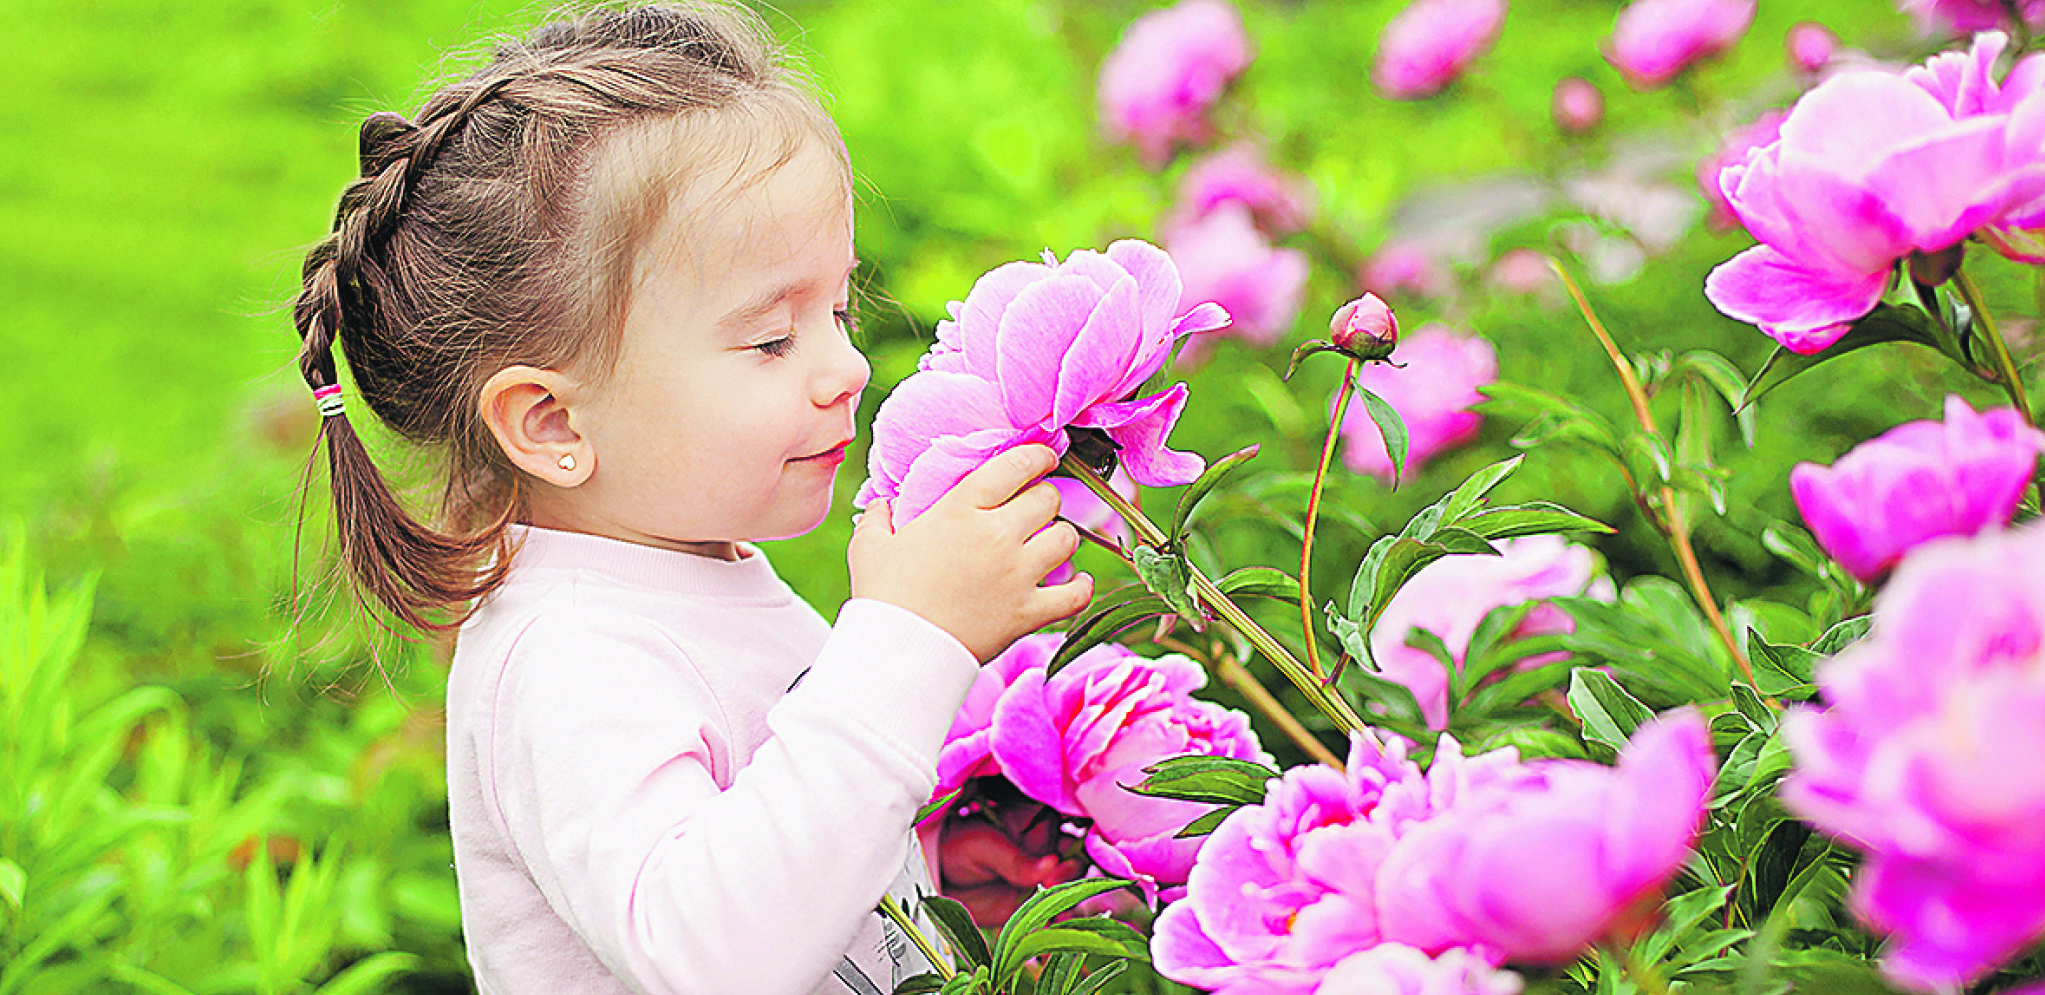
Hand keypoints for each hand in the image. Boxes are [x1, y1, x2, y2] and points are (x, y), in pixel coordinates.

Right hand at [849, 445, 1092, 661]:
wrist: (899, 650)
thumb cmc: (882, 594)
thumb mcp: (869, 545)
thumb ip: (878, 516)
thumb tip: (882, 504)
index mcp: (961, 509)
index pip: (1015, 466)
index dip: (1037, 456)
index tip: (1044, 458)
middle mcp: (997, 535)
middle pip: (1047, 499)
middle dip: (1044, 498)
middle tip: (1035, 507)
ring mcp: (1017, 574)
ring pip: (1067, 538)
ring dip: (1060, 537)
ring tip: (1049, 542)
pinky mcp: (1027, 612)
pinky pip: (1075, 594)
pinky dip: (1081, 587)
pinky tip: (1077, 582)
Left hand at [937, 795, 1087, 927]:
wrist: (939, 881)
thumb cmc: (956, 849)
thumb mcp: (983, 847)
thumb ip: (1015, 859)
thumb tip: (1051, 864)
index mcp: (1034, 819)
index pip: (1068, 822)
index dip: (1072, 838)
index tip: (1060, 857)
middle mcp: (1045, 845)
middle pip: (1077, 855)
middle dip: (1071, 871)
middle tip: (1051, 883)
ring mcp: (1044, 873)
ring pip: (1073, 883)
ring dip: (1070, 898)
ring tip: (1057, 914)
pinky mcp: (1038, 899)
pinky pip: (1058, 909)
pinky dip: (1059, 920)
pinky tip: (1053, 930)